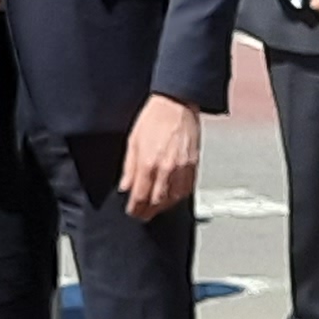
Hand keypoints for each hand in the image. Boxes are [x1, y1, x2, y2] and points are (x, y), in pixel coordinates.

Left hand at [121, 94, 203, 221]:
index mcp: (148, 163)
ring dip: (163, 206)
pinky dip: (178, 197)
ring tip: (155, 208)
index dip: (135, 208)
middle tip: (142, 214)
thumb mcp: (133, 141)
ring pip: (173, 199)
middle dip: (148, 211)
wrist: (177, 104)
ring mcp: (182, 168)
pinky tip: (171, 197)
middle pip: (157, 201)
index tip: (132, 212)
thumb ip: (129, 168)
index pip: (140, 196)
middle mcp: (166, 169)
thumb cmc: (154, 118)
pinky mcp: (194, 165)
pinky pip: (187, 189)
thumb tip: (125, 186)